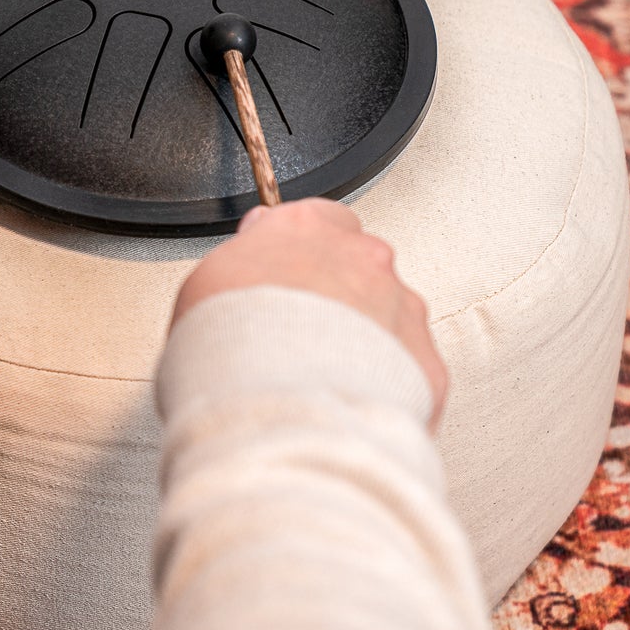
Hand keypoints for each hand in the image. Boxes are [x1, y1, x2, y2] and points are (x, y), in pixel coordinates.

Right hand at [172, 199, 446, 422]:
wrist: (286, 411)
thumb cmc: (239, 351)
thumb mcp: (204, 289)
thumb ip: (236, 270)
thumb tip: (237, 277)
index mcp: (306, 229)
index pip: (315, 218)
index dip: (297, 252)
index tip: (283, 272)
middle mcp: (363, 260)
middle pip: (358, 268)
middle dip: (335, 298)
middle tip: (299, 335)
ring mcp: (401, 309)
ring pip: (389, 316)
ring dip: (363, 341)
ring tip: (321, 378)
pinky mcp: (425, 362)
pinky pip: (409, 369)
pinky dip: (386, 385)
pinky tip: (348, 402)